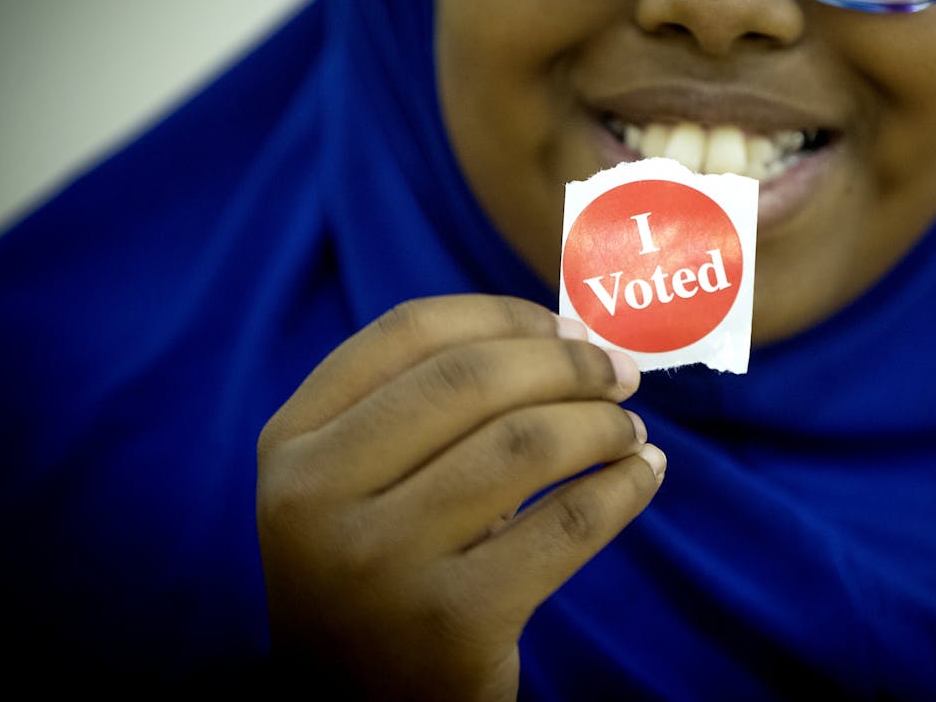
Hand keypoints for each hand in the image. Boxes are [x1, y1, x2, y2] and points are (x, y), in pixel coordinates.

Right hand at [256, 295, 663, 700]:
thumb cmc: (381, 567)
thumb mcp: (358, 480)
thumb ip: (427, 403)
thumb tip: (569, 335)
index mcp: (292, 441)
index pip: (408, 332)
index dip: (503, 315)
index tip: (564, 324)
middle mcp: (319, 495)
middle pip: (472, 380)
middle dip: (567, 363)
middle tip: (620, 373)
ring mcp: (381, 561)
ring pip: (525, 445)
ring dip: (602, 423)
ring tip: (629, 430)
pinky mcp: (452, 621)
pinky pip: (566, 523)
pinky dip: (622, 487)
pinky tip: (642, 476)